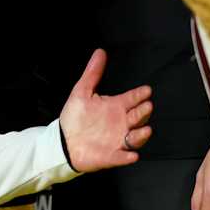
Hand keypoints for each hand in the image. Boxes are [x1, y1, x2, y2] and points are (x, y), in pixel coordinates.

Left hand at [58, 49, 152, 171]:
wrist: (63, 141)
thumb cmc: (75, 117)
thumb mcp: (82, 92)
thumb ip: (93, 73)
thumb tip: (100, 52)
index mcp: (116, 106)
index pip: (132, 98)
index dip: (139, 94)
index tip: (146, 90)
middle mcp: (121, 123)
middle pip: (138, 117)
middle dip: (143, 112)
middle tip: (146, 106)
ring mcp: (118, 140)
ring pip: (135, 137)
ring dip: (141, 135)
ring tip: (145, 130)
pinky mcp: (112, 155)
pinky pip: (122, 157)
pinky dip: (127, 156)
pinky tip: (131, 155)